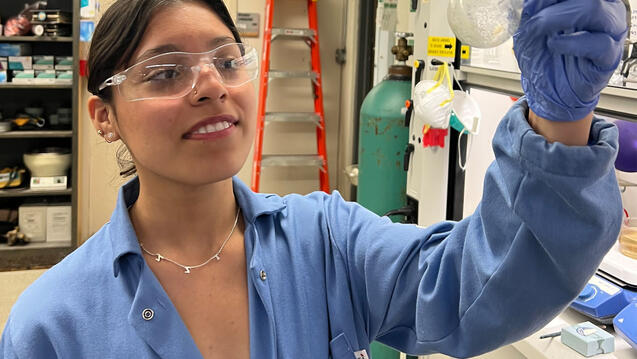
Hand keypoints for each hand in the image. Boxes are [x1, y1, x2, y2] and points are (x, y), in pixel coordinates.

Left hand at [513, 0, 627, 121]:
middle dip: (554, 3)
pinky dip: (572, 43)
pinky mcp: (609, 56)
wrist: (549, 90)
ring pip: (595, 9)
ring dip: (560, 16)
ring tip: (540, 28)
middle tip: (535, 17)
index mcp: (587, 1)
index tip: (532, 5)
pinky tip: (554, 45)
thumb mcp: (531, 28)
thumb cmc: (545, 57)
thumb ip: (534, 10)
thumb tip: (533, 0)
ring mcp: (610, 32)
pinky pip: (599, 43)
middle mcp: (604, 10)